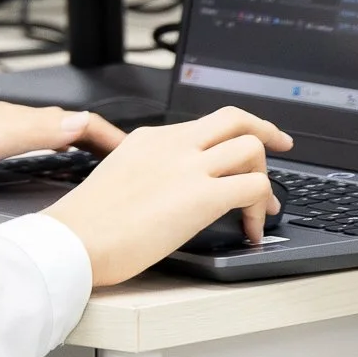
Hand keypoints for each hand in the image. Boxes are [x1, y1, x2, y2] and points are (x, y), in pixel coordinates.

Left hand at [0, 102, 122, 186]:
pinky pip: (25, 146)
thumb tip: (80, 124)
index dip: (107, 136)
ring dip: (73, 145)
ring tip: (93, 163)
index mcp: (13, 117)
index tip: (134, 154)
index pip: (76, 119)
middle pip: (63, 125)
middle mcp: (4, 120)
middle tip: (122, 159)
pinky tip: (43, 166)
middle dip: (96, 138)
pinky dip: (47, 153)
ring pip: (45, 135)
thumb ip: (34, 131)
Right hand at [42, 106, 292, 286]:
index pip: (203, 124)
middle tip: (281, 146)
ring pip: (252, 149)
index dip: (230, 137)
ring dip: (265, 179)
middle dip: (265, 132)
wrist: (75, 238)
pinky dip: (260, 210)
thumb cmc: (86, 221)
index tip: (242, 150)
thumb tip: (168, 192)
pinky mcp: (202, 196)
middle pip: (235, 118)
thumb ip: (147, 173)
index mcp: (149, 138)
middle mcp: (173, 145)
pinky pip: (253, 189)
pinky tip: (250, 230)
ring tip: (260, 208)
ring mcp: (189, 167)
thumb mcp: (116, 177)